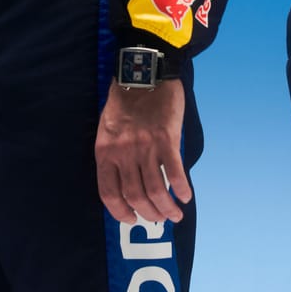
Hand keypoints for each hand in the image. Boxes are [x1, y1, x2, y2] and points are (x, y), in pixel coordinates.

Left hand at [94, 78, 190, 224]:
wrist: (144, 71)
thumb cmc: (124, 98)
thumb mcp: (108, 128)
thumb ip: (114, 153)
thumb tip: (126, 179)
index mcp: (105, 151)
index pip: (109, 193)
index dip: (120, 212)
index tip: (131, 219)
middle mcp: (124, 153)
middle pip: (135, 196)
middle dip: (148, 214)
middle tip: (158, 219)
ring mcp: (145, 147)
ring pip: (156, 190)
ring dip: (166, 208)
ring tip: (174, 215)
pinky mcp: (167, 140)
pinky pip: (175, 172)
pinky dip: (181, 189)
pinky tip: (185, 197)